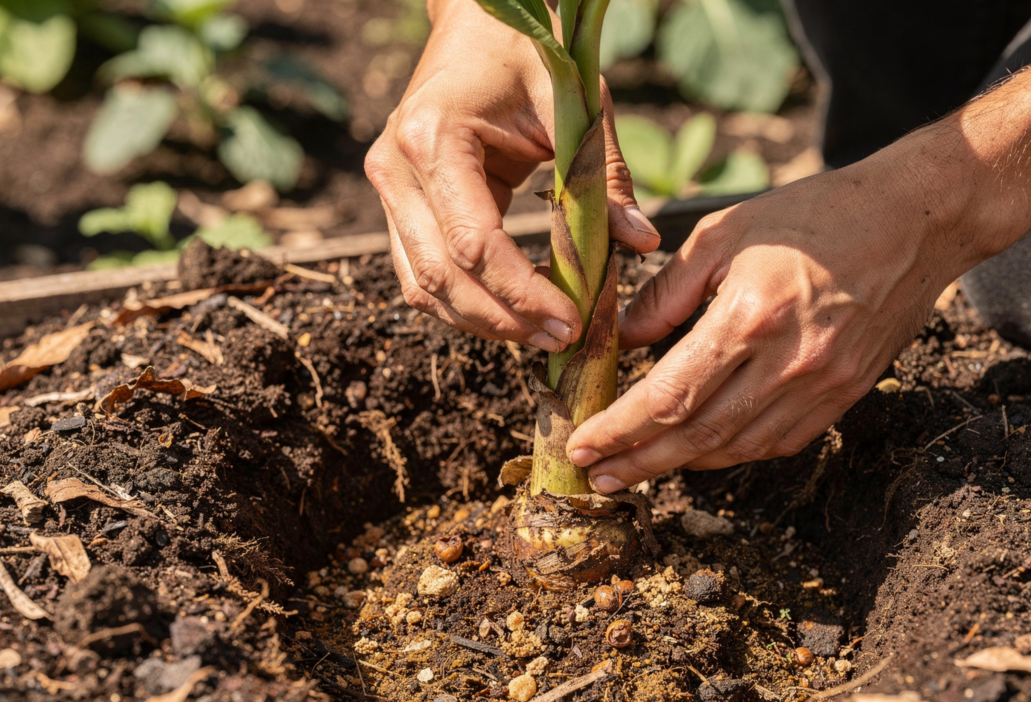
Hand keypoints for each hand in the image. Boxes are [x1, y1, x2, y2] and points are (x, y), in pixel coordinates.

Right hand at [365, 0, 659, 350]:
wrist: (478, 22)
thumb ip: (605, 175)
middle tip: (562, 340)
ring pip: (423, 287)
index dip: (522, 293)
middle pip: (440, 278)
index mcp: (434, 137)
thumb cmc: (527, 51)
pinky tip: (517, 309)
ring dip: (482, 321)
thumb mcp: (575, 104)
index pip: (474, 243)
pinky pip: (423, 272)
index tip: (572, 320)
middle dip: (503, 321)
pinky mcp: (398, 202)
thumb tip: (641, 244)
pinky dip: (467, 301)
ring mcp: (389, 187)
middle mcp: (395, 167)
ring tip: (543, 334)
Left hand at [564, 143, 988, 491]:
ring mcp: (823, 385)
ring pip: (736, 448)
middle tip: (596, 478)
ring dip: (680, 466)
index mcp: (750, 315)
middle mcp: (788, 362)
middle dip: (638, 462)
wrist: (915, 221)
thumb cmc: (814, 215)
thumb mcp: (725, 232)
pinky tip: (699, 452)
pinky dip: (732, 453)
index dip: (620, 430)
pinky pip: (778, 442)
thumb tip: (626, 341)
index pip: (669, 397)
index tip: (582, 446)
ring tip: (635, 469)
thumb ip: (668, 291)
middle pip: (697, 437)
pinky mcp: (846, 395)